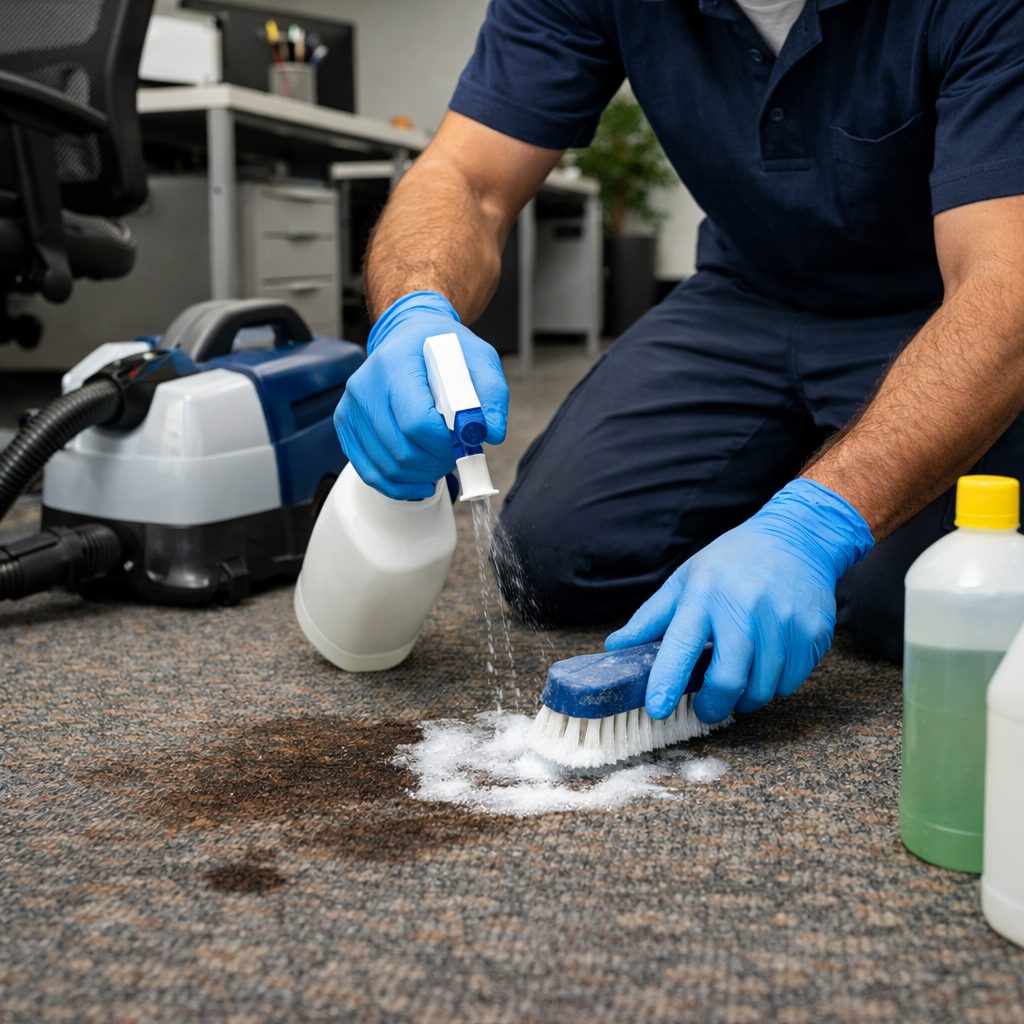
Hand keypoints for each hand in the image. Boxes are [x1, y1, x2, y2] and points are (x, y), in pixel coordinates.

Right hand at [335, 290, 508, 499]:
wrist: (409, 337)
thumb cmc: (443, 350)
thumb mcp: (479, 359)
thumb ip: (492, 395)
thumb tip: (491, 434)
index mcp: (396, 364)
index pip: (417, 423)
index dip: (444, 444)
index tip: (462, 443)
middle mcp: (365, 385)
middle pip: (401, 449)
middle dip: (436, 462)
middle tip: (455, 455)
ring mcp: (351, 407)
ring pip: (387, 466)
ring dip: (421, 474)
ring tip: (440, 461)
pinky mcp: (346, 425)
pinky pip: (369, 471)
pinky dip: (399, 486)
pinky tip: (420, 482)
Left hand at [605, 479, 873, 723]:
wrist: (798, 538)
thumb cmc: (733, 563)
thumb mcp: (687, 579)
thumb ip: (652, 618)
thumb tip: (615, 648)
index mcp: (706, 594)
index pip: (681, 645)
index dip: (667, 681)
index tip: (656, 709)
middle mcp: (746, 607)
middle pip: (727, 678)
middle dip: (713, 705)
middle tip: (707, 708)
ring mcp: (783, 621)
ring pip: (762, 688)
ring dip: (747, 698)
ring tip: (740, 682)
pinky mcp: (812, 632)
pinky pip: (791, 682)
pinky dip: (775, 685)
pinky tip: (768, 664)